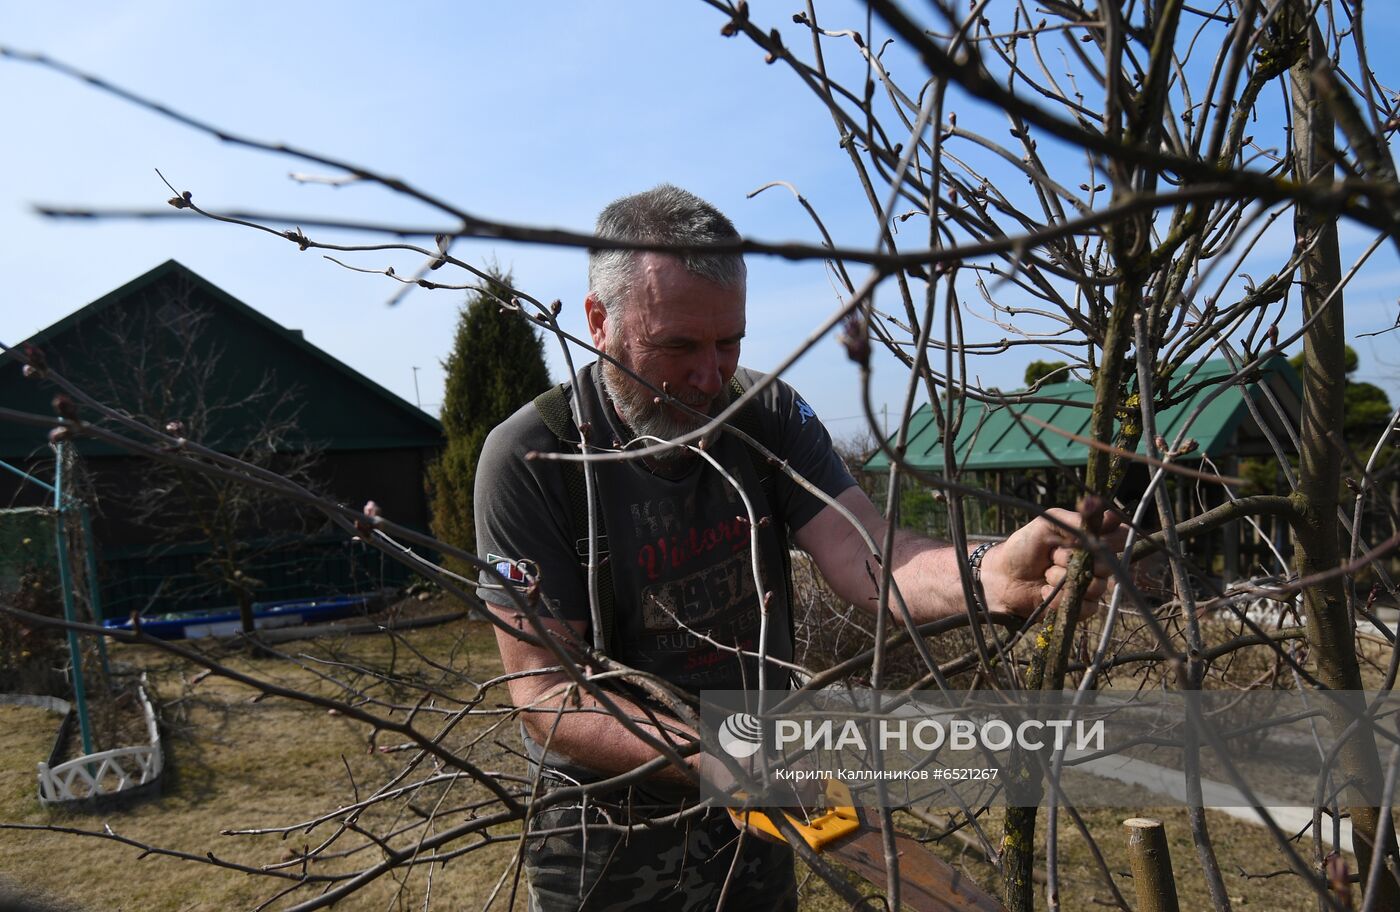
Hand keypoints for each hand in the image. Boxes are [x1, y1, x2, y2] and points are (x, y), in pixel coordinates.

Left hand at [982, 503, 1126, 618]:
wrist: (1003, 576)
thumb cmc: (1024, 546)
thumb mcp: (1046, 523)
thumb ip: (1073, 521)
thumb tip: (1103, 522)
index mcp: (1089, 539)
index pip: (1119, 536)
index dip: (1111, 537)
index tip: (1091, 537)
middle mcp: (1094, 562)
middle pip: (1108, 565)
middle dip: (1077, 560)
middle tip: (1053, 556)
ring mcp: (1088, 585)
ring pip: (1097, 587)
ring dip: (1065, 580)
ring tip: (1045, 574)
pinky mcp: (1079, 606)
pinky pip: (1087, 607)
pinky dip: (1062, 599)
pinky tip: (1044, 592)